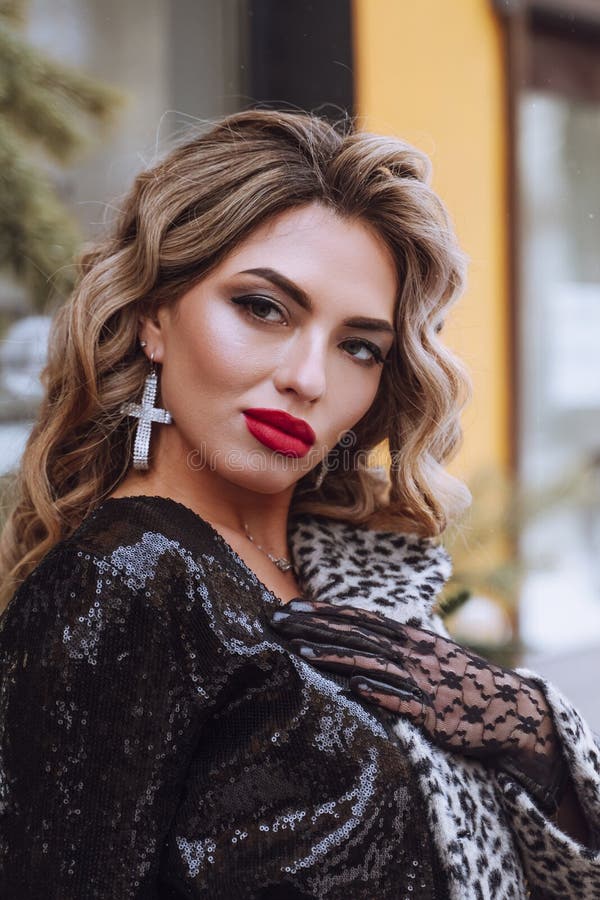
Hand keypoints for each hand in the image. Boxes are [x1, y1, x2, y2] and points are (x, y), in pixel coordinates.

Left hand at [269, 599, 568, 813]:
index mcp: (408, 637)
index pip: (357, 618)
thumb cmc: (461, 683)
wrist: (509, 709)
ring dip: (335, 657)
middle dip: (314, 628)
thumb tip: (358, 639)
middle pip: (355, 635)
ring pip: (371, 664)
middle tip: (277, 622)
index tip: (288, 608)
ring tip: (301, 651)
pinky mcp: (432, 712)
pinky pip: (403, 702)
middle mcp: (411, 653)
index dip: (322, 612)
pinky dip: (380, 693)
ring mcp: (421, 681)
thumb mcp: (427, 657)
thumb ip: (394, 647)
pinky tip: (356, 688)